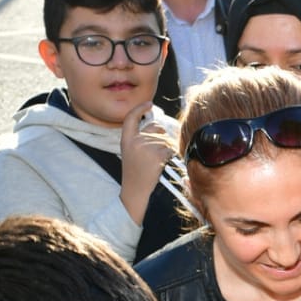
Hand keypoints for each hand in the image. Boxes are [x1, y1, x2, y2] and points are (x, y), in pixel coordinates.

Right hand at [117, 99, 178, 223]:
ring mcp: (147, 146)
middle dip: (161, 136)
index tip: (148, 104)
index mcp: (126, 141)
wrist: (137, 197)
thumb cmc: (137, 178)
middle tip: (157, 156)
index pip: (130, 118)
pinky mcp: (159, 154)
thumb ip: (141, 140)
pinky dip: (174, 155)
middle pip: (157, 127)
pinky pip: (173, 147)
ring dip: (169, 148)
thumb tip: (161, 126)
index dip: (139, 109)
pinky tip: (167, 166)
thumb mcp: (132, 156)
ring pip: (167, 138)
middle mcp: (135, 141)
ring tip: (161, 165)